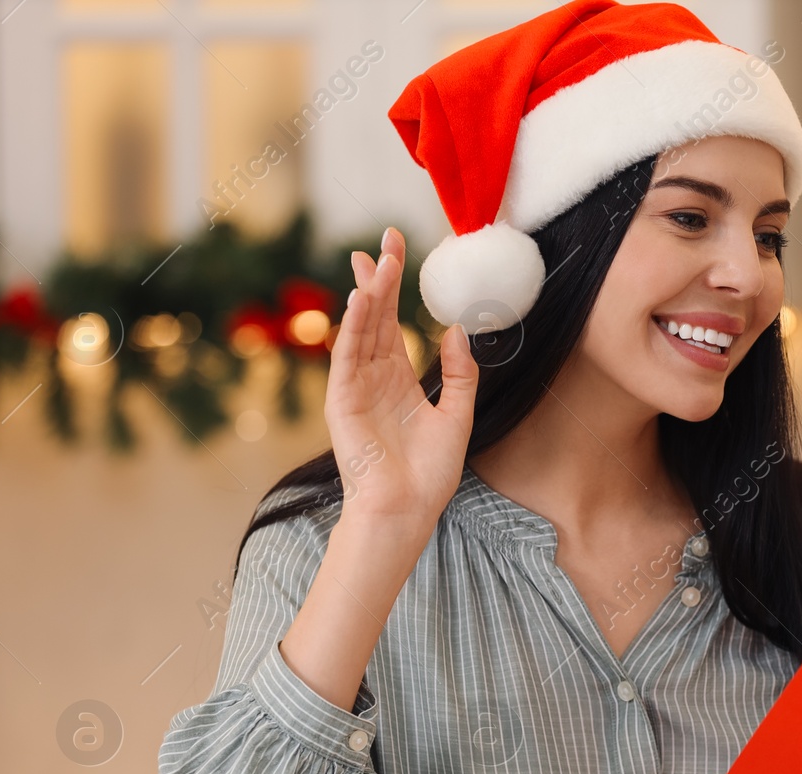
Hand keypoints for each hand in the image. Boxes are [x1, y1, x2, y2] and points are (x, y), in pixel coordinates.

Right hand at [327, 227, 477, 543]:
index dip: (396, 287)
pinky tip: (361, 300)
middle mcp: (374, 377)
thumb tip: (456, 329)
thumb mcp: (457, 415)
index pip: (395, 322)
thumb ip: (459, 372)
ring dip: (369, 294)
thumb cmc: (430, 472)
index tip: (399, 251)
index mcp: (399, 379)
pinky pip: (348, 356)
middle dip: (381, 277)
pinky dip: (354, 327)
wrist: (408, 508)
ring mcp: (355, 387)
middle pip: (376, 317)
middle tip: (387, 238)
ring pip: (362, 330)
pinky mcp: (342, 401)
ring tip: (377, 260)